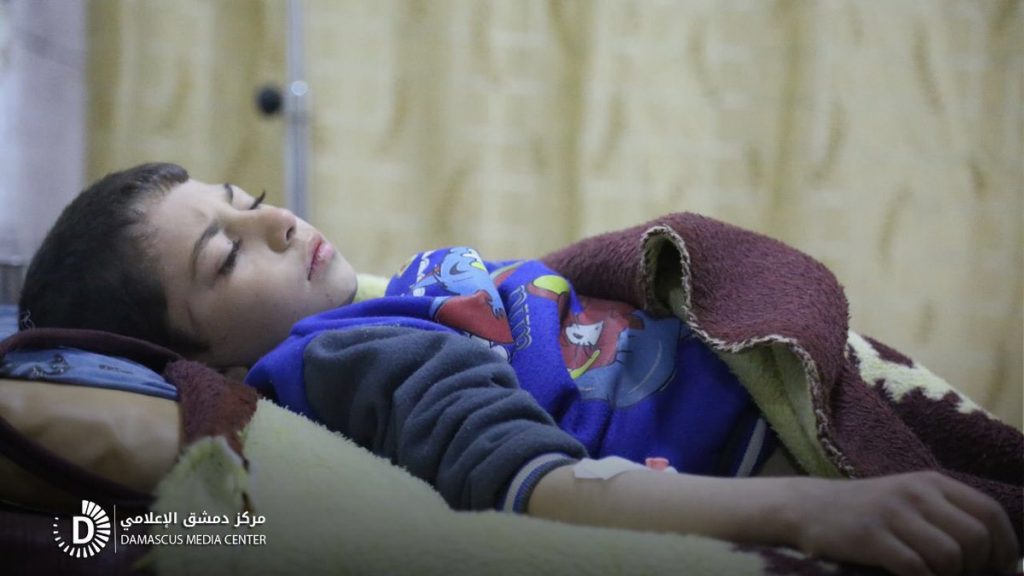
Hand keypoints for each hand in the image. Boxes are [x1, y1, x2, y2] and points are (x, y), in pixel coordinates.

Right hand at [790, 471, 1018, 575]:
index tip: (997, 569)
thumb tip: (997, 557)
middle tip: (957, 575)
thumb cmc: (868, 512)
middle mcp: (915, 492)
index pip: (990, 513)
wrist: (808, 508)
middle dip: (975, 567)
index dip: (1004, 548)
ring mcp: (892, 513)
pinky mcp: (870, 536)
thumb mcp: (910, 501)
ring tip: (930, 574)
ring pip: (950, 556)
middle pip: (975, 538)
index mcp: (932, 482)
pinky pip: (916, 568)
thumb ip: (948, 517)